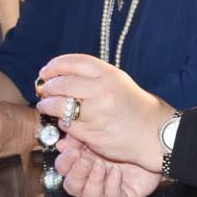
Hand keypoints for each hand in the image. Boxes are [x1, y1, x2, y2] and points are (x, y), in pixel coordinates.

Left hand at [36, 55, 175, 171]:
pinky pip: (67, 126)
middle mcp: (102, 92)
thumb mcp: (118, 81)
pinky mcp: (93, 134)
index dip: (55, 65)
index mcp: (109, 75)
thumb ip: (92, 76)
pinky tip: (63, 121)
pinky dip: (62, 123)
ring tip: (46, 105)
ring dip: (48, 105)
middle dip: (48, 87)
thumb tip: (59, 74)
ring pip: (60, 106)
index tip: (46, 71)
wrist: (152, 132)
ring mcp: (97, 114)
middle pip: (62, 84)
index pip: (74, 62)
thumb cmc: (133, 106)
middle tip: (44, 90)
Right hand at [56, 136, 160, 196]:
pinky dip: (111, 186)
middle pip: (72, 188)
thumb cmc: (125, 135)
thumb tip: (61, 143)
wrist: (153, 139)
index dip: (65, 163)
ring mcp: (107, 190)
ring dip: (93, 182)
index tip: (72, 150)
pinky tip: (116, 172)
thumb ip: (79, 137)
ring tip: (102, 166)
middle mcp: (91, 179)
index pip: (64, 170)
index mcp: (83, 163)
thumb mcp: (99, 133)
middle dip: (77, 174)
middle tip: (86, 160)